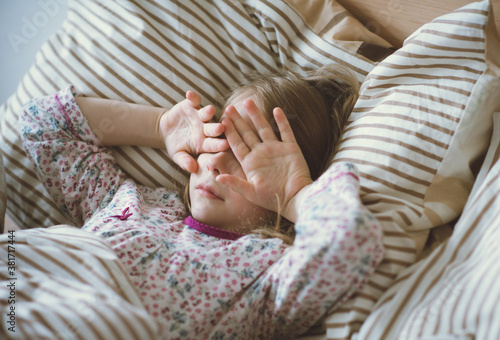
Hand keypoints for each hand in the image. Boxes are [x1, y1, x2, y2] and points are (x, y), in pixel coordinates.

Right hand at [160, 91, 228, 172]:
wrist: (167, 131)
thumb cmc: (176, 146)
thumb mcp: (178, 155)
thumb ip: (185, 161)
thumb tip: (192, 169)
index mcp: (205, 143)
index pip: (214, 144)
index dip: (219, 144)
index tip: (225, 145)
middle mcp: (205, 128)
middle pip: (213, 128)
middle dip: (216, 128)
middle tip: (221, 127)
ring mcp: (199, 116)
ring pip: (206, 113)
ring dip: (207, 111)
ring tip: (209, 110)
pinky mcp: (191, 105)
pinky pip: (193, 100)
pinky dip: (192, 97)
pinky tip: (189, 94)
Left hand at [216, 99, 312, 219]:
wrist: (295, 199)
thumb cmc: (272, 199)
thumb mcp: (251, 192)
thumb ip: (235, 183)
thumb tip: (217, 177)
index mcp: (250, 163)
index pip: (237, 144)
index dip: (229, 133)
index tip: (222, 121)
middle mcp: (261, 154)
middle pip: (247, 133)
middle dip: (238, 120)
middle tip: (229, 107)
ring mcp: (276, 150)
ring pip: (264, 128)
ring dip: (256, 115)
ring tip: (248, 101)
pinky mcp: (290, 148)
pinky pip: (285, 132)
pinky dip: (281, 121)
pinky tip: (276, 109)